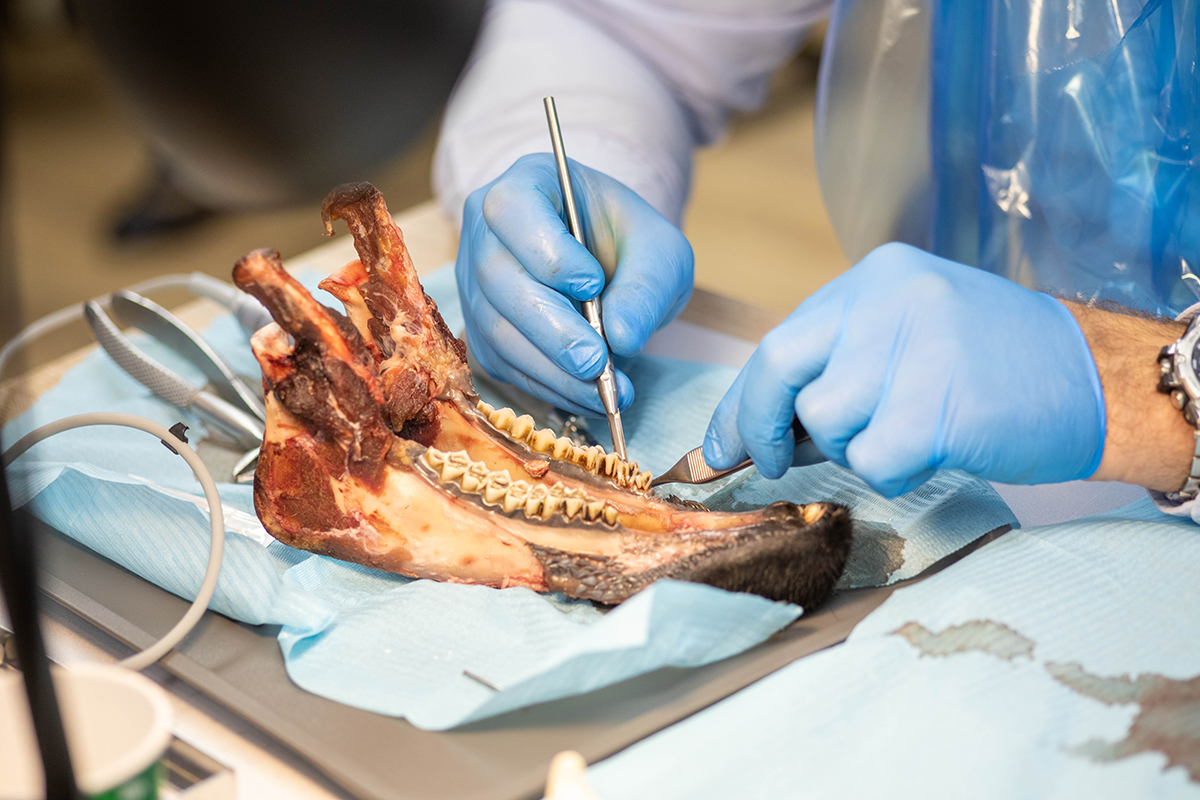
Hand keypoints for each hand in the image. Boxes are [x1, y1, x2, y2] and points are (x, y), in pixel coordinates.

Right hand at [456, 154, 693, 414]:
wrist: (611, 267)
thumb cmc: (629, 245)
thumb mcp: (659, 253)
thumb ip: (647, 287)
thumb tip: (623, 337)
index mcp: (525, 185)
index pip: (513, 210)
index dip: (546, 251)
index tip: (593, 284)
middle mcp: (485, 232)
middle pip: (498, 278)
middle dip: (551, 327)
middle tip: (597, 361)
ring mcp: (476, 285)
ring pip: (497, 329)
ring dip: (552, 367)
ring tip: (606, 389)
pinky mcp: (483, 332)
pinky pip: (505, 364)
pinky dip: (549, 386)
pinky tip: (589, 396)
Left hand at [702, 243, 1105, 496]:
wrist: (1097, 379)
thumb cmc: (993, 370)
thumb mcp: (908, 339)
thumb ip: (837, 368)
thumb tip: (757, 432)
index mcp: (875, 279)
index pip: (778, 342)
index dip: (741, 403)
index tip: (721, 445)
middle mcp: (890, 298)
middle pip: (780, 368)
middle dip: (759, 428)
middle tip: (770, 462)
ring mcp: (917, 344)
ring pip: (827, 420)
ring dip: (850, 449)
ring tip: (902, 437)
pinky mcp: (942, 401)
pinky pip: (873, 460)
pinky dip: (891, 474)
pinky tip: (930, 452)